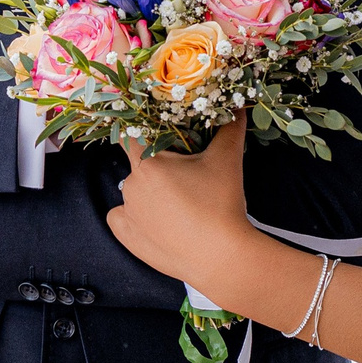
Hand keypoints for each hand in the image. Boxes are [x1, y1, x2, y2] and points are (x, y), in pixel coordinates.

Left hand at [108, 117, 250, 280]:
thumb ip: (230, 128)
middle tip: (187, 178)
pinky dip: (136, 217)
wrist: (221, 258)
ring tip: (182, 205)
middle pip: (140, 165)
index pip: (133, 135)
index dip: (146, 132)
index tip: (163, 137)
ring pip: (134, 192)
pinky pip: (122, 218)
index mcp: (148, 163)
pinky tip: (159, 221)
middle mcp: (130, 186)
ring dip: (151, 193)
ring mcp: (126, 214)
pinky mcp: (127, 238)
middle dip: (160, 167)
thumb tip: (239, 104)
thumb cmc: (221, 205)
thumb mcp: (227, 160)